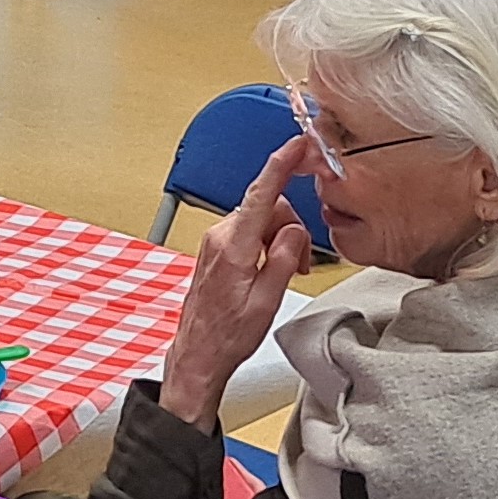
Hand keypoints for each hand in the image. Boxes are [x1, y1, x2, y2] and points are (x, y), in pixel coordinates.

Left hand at [156, 136, 322, 418]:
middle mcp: (220, 237)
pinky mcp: (215, 251)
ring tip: (282, 274)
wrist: (199, 353)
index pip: (262, 193)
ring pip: (261, 221)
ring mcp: (215, 242)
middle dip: (290, 229)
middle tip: (298, 265)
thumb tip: (295, 231)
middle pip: (268, 208)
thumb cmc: (228, 334)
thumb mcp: (267, 300)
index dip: (282, 164)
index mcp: (233, 246)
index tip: (298, 145)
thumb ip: (284, 258)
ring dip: (279, 241)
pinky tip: (268, 272)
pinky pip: (249, 234)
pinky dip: (266, 246)